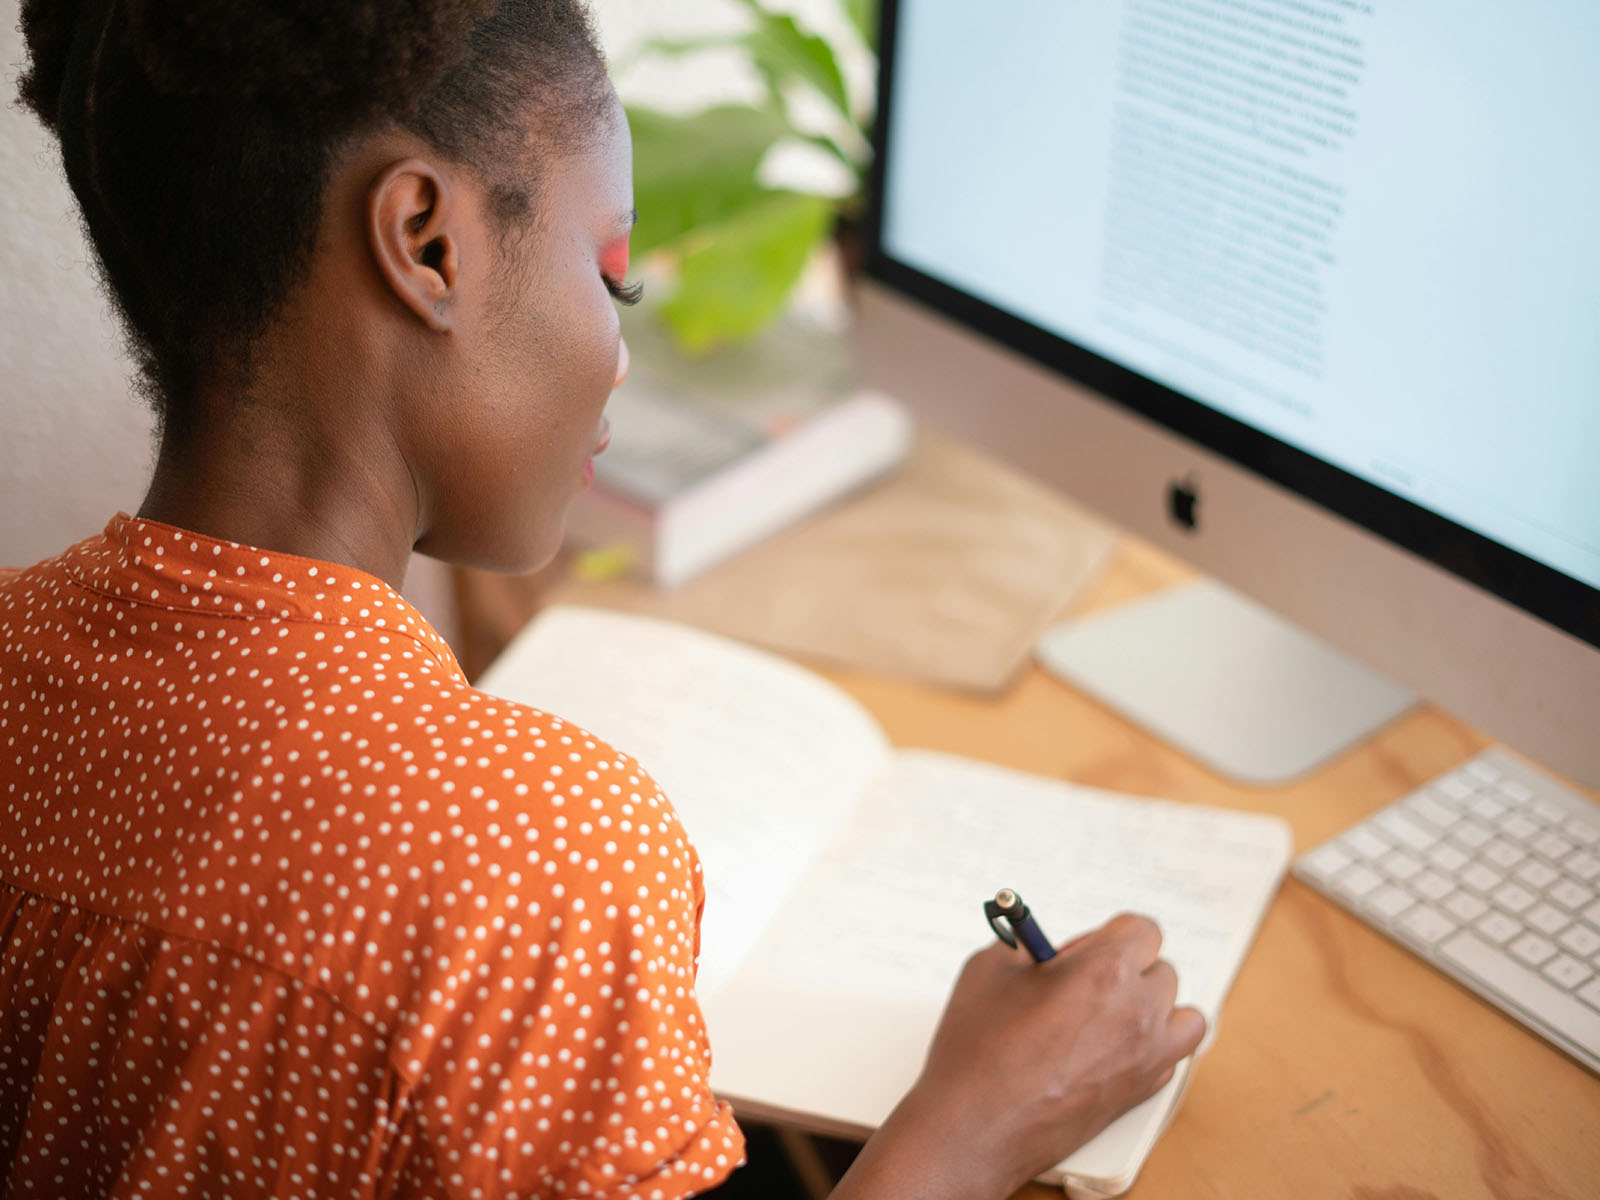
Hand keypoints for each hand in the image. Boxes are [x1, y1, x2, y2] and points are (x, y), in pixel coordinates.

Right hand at [834, 912, 1204, 1199]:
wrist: (976, 1126)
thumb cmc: (978, 1051)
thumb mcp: (989, 969)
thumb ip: (1026, 946)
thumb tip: (1040, 946)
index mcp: (1104, 970)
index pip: (1144, 930)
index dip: (1112, 935)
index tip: (1086, 948)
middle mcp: (1136, 1010)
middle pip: (1162, 970)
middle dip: (1127, 970)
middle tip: (1084, 983)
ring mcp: (1146, 1055)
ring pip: (1184, 1015)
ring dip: (1156, 1008)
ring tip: (1114, 1015)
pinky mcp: (1142, 1092)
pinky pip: (1173, 1056)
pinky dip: (1154, 1047)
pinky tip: (1114, 1048)